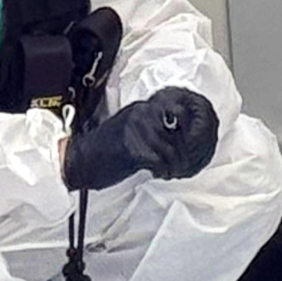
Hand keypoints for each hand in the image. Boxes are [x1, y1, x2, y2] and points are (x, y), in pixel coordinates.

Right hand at [62, 87, 218, 190]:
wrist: (78, 161)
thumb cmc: (104, 149)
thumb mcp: (133, 128)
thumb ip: (155, 126)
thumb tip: (183, 134)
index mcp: (144, 108)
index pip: (183, 107)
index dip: (199, 122)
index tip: (204, 137)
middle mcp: (143, 114)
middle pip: (185, 124)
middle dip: (194, 144)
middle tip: (192, 159)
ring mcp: (138, 130)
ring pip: (175, 145)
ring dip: (179, 162)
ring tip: (174, 170)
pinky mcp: (133, 148)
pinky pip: (162, 159)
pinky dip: (166, 169)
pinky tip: (162, 173)